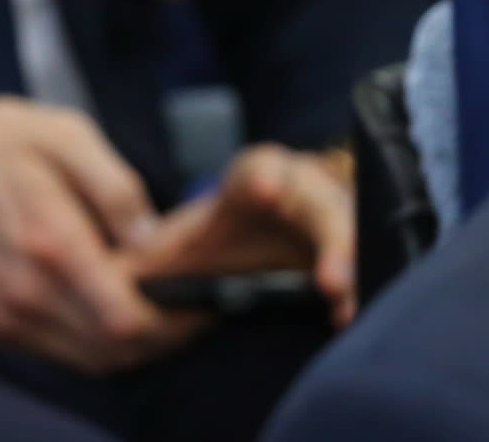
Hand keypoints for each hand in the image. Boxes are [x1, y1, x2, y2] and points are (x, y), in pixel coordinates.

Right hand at [0, 98, 198, 375]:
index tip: (200, 298)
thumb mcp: (65, 134)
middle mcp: (25, 291)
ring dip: (129, 345)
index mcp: (51, 242)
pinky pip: (59, 353)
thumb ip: (117, 187)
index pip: (129, 319)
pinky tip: (102, 307)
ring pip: (91, 360)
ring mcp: (3, 314)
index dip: (176, 320)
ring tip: (150, 307)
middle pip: (117, 350)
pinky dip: (91, 342)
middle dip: (162, 335)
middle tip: (185, 305)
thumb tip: (153, 241)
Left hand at [129, 144, 357, 326]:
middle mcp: (300, 198)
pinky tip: (351, 321)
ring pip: (354, 235)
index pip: (260, 167)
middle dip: (332, 236)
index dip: (264, 175)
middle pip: (323, 202)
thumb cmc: (201, 254)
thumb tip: (122, 281)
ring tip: (344, 305)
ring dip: (354, 269)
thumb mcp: (172, 250)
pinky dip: (363, 291)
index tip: (264, 189)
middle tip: (328, 280)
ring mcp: (330, 229)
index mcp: (250, 183)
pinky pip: (366, 269)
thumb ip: (152, 258)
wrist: (234, 270)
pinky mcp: (347, 259)